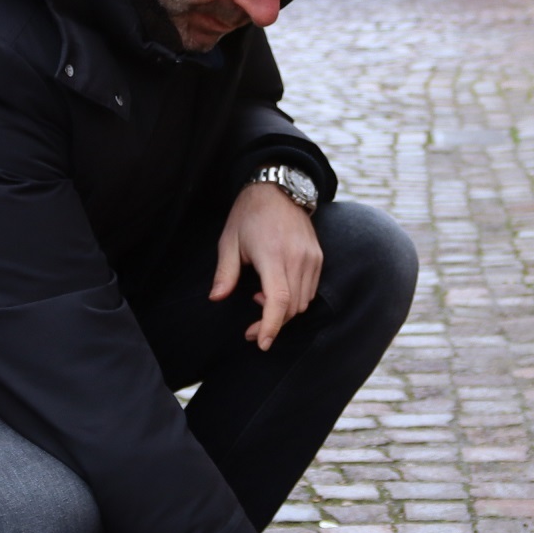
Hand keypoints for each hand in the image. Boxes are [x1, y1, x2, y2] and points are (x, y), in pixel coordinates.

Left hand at [211, 181, 322, 350]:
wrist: (279, 189)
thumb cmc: (249, 215)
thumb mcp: (229, 241)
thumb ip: (224, 272)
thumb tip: (216, 298)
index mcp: (273, 255)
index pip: (279, 299)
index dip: (271, 325)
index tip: (262, 343)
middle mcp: (297, 258)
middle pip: (291, 307)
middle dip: (272, 325)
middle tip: (251, 331)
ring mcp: (311, 258)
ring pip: (302, 302)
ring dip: (283, 312)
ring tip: (260, 300)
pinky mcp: (318, 258)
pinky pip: (310, 291)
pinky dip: (294, 300)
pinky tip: (276, 290)